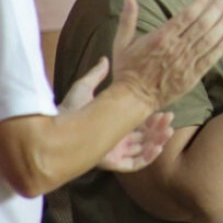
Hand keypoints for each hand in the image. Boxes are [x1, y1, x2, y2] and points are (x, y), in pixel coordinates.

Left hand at [58, 56, 174, 170]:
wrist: (54, 129)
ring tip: (167, 130)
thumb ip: (96, 75)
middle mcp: (115, 139)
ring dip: (157, 140)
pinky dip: (148, 157)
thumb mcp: (84, 89)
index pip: (137, 122)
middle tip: (169, 117)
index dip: (151, 116)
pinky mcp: (111, 162)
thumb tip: (104, 58)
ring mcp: (114, 152)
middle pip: (144, 136)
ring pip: (142, 149)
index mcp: (112, 124)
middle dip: (158, 127)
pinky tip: (157, 146)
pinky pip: (134, 164)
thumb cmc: (67, 110)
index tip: (163, 108)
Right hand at [111, 0, 222, 109]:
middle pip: (202, 24)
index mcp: (161, 37)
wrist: (133, 98)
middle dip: (216, 9)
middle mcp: (176, 48)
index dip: (200, 2)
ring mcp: (186, 62)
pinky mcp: (192, 76)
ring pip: (209, 39)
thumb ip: (128, 18)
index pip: (186, 16)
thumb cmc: (127, 70)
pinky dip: (222, 46)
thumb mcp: (122, 42)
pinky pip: (211, 58)